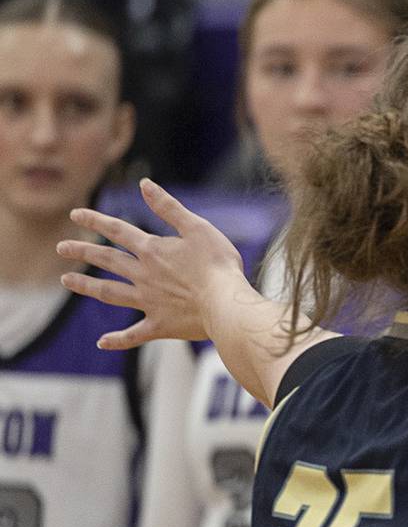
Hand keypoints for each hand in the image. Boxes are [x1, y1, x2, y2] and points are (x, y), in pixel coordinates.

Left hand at [58, 178, 251, 349]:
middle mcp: (144, 276)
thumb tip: (144, 185)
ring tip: (65, 280)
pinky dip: (117, 339)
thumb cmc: (218, 264)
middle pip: (107, 260)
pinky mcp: (159, 326)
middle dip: (83, 252)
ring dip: (86, 286)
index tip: (75, 214)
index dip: (96, 221)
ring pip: (110, 293)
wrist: (225, 304)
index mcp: (153, 251)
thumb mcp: (197, 228)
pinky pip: (133, 334)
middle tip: (61, 247)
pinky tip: (101, 341)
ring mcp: (148, 302)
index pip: (118, 231)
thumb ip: (169, 207)